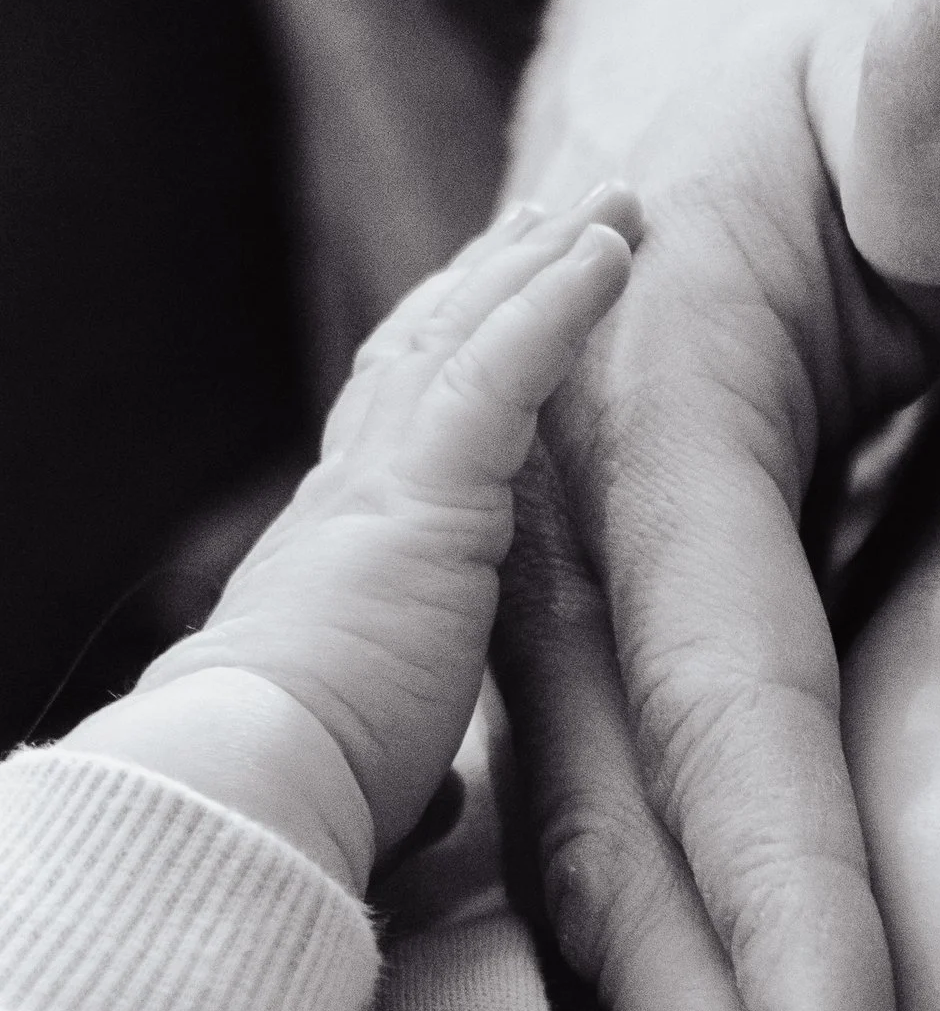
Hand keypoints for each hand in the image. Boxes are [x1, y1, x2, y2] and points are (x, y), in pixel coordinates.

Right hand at [71, 195, 639, 891]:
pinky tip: (612, 250)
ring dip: (546, 260)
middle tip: (566, 219)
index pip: (403, 421)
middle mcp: (358, 486)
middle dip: (500, 276)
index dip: (448, 356)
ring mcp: (389, 475)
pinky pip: (505, 362)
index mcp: (348, 545)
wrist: (256, 777)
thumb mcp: (376, 750)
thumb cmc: (306, 789)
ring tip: (612, 208)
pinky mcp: (428, 487)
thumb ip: (414, 750)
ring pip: (475, 330)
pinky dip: (560, 299)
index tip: (492, 312)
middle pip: (436, 345)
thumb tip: (437, 802)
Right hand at [497, 0, 939, 1010]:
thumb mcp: (905, 112)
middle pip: (626, 861)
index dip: (784, 897)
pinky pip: (583, 928)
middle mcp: (551, 563)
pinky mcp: (550, 737)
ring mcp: (530, 660)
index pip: (724, 693)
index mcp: (650, 430)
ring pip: (579, 927)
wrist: (693, 168)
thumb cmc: (858, 164)